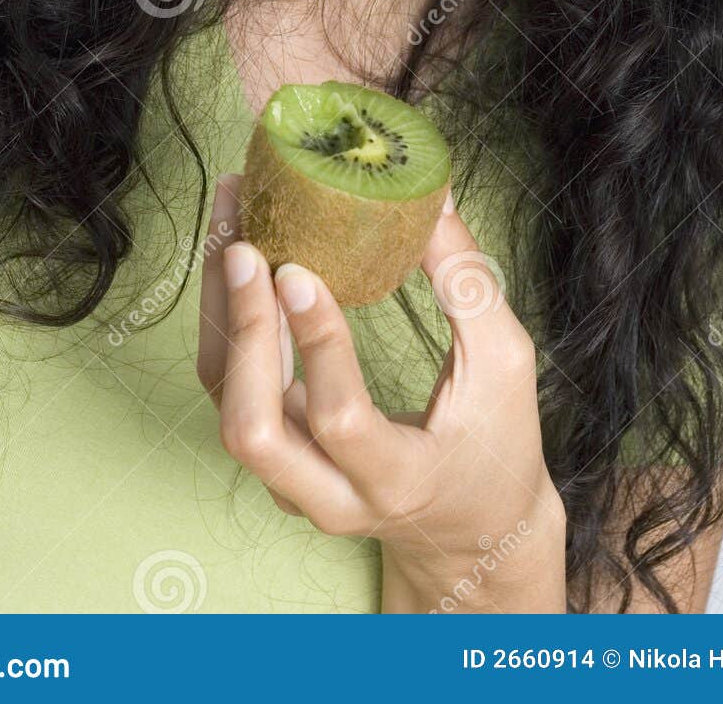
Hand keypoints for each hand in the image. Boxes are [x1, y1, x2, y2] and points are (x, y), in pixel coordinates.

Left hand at [196, 173, 566, 612]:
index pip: (340, 420)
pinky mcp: (275, 460)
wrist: (470, 527)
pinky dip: (224, 323)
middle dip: (242, 333)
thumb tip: (434, 196)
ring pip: (226, 408)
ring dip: (219, 314)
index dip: (316, 346)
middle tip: (245, 246)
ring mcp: (291, 484)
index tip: (298, 271)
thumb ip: (468, 284)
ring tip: (229, 224)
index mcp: (396, 478)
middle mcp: (330, 495)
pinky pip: (229, 394)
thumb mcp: (503, 366)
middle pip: (252, 432)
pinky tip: (234, 255)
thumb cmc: (495, 445)